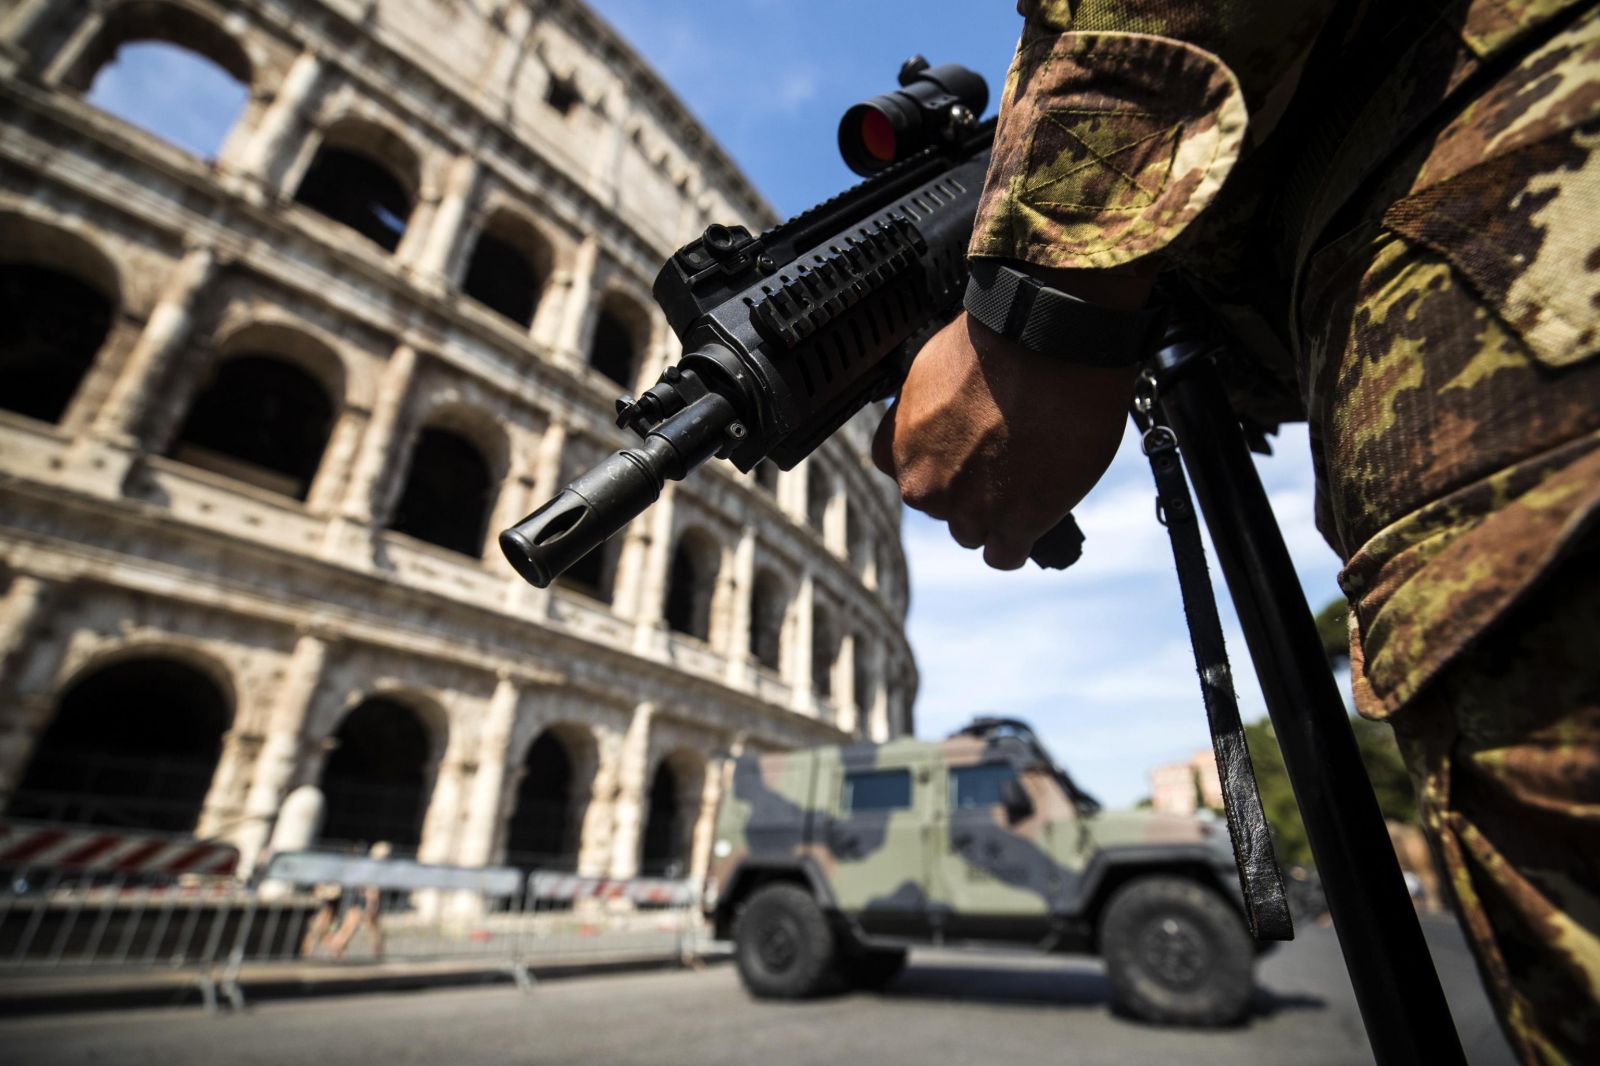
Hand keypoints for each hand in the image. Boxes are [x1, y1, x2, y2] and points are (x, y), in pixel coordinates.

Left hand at [871, 311, 1136, 568]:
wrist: (1047, 341)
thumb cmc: (997, 341)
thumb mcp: (932, 370)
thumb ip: (928, 414)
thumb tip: (942, 422)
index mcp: (896, 446)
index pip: (904, 475)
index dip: (938, 465)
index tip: (963, 452)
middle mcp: (924, 484)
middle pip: (942, 507)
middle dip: (970, 490)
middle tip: (1007, 458)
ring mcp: (968, 508)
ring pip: (973, 532)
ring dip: (997, 514)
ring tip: (1028, 478)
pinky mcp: (1014, 523)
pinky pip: (1005, 554)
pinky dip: (1019, 540)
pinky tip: (1034, 515)